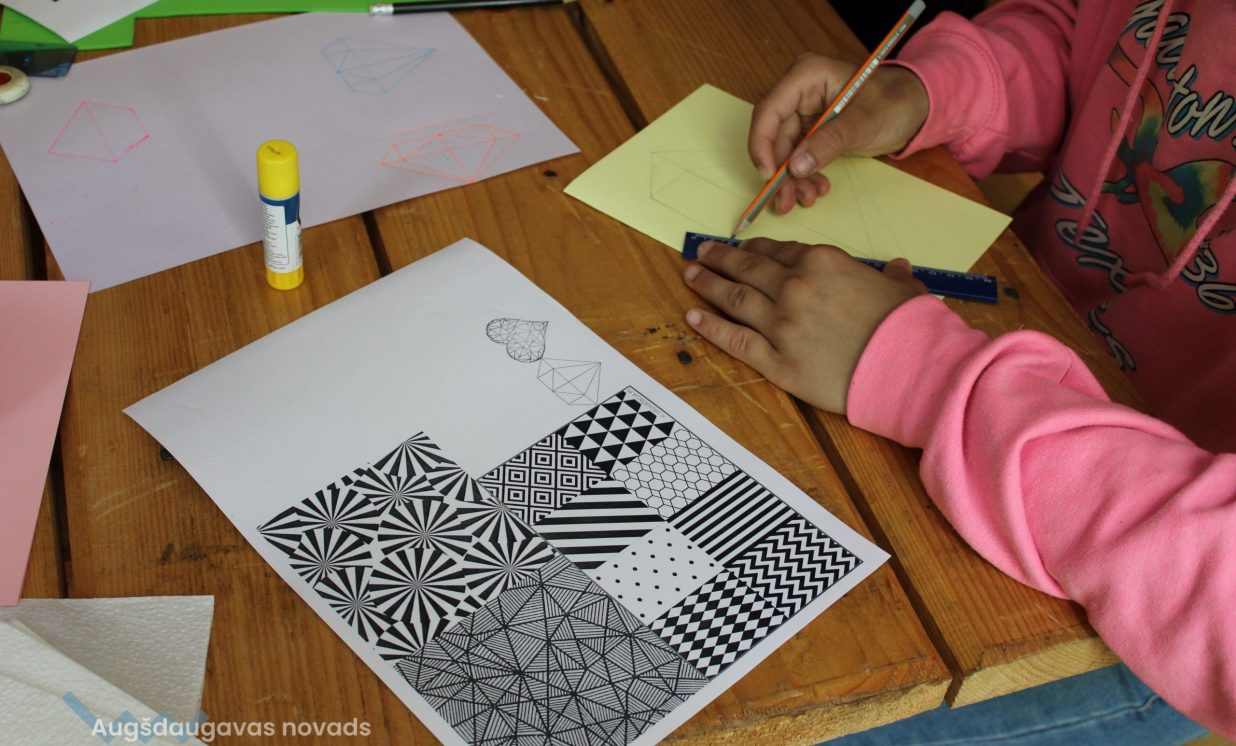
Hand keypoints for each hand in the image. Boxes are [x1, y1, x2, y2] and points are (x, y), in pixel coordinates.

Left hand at [682, 238, 925, 413]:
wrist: (911, 369)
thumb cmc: (910, 327)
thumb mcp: (902, 290)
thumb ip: (890, 276)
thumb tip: (896, 268)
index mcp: (822, 262)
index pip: (778, 250)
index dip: (755, 248)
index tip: (740, 247)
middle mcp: (795, 287)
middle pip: (748, 268)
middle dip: (721, 258)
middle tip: (702, 252)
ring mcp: (782, 324)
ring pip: (734, 298)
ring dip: (708, 284)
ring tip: (690, 275)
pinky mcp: (777, 361)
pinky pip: (735, 340)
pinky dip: (710, 327)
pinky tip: (693, 317)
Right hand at [750, 53, 928, 214]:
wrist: (915, 108)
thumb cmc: (895, 102)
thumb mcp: (864, 122)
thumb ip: (828, 142)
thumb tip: (795, 167)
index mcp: (807, 76)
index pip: (769, 111)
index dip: (762, 145)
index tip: (769, 176)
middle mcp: (799, 93)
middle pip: (773, 136)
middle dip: (779, 171)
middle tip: (785, 200)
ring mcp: (804, 113)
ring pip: (784, 152)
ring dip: (791, 180)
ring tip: (807, 198)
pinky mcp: (811, 131)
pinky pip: (798, 157)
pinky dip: (804, 176)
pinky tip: (817, 188)